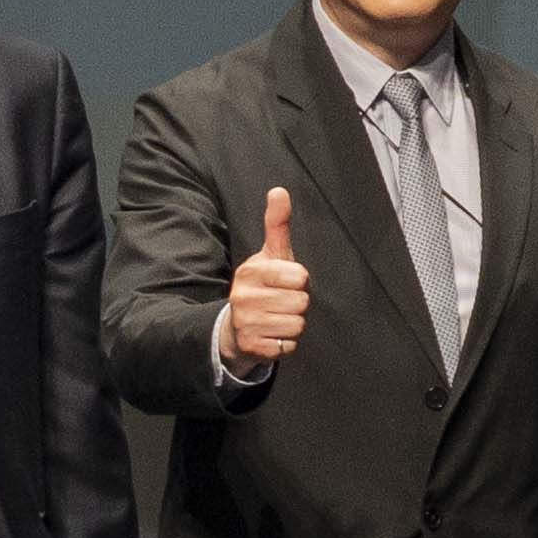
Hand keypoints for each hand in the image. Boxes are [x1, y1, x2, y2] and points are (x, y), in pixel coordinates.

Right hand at [218, 185, 312, 382]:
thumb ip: (277, 225)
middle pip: (301, 302)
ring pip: (297, 324)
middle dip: (297, 304)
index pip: (300, 277)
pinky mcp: (252, 347)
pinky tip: (272, 335)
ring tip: (276, 318)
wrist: (236, 327)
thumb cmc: (263, 286)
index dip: (299, 282)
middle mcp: (243, 297)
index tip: (285, 283)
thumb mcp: (270, 255)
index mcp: (251, 271)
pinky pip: (288, 346)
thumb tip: (279, 190)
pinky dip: (285, 343)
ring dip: (293, 324)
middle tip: (280, 303)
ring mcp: (246, 323)